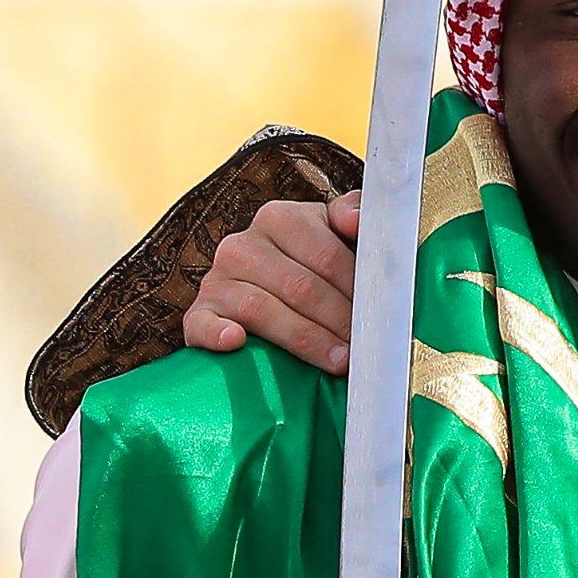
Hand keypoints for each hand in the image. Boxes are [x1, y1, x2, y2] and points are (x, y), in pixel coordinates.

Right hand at [188, 188, 360, 373]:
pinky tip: (237, 342)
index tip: (380, 317)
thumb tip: (355, 220)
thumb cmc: (310, 265)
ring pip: (262, 308)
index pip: (326, 256)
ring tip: (337, 362)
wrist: (260, 291)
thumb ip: (353, 215)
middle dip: (338, 321)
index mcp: (279, 218)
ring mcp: (216, 279)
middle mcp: (242, 244)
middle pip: (299, 286)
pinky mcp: (197, 314)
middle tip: (365, 348)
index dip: (357, 290)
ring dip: (304, 339)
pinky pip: (204, 323)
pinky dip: (218, 333)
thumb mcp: (335, 234)